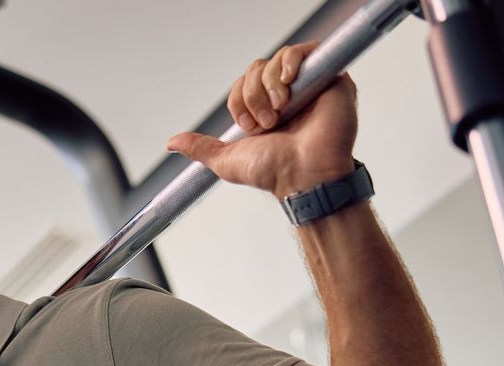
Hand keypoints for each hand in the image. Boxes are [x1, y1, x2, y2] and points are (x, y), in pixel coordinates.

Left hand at [166, 42, 358, 199]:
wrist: (304, 175)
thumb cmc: (274, 171)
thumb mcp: (227, 160)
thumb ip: (200, 148)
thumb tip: (172, 143)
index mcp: (267, 111)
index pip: (243, 84)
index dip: (239, 99)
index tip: (248, 126)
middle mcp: (288, 97)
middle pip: (257, 70)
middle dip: (252, 94)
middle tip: (265, 122)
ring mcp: (310, 87)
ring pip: (276, 62)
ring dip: (269, 86)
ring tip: (280, 111)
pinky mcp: (331, 79)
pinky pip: (305, 51)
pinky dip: (290, 63)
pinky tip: (288, 85)